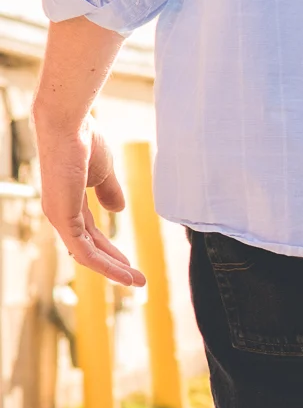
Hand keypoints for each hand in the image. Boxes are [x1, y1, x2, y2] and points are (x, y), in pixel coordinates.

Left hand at [33, 17, 141, 286]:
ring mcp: (59, 217)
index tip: (132, 263)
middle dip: (114, 266)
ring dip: (113, 271)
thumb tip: (117, 210)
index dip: (111, 250)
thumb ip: (109, 191)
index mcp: (69, 201)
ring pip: (88, 255)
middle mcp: (60, 212)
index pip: (90, 233)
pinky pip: (86, 251)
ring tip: (137, 283)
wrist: (69, 124)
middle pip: (89, 248)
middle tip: (137, 281)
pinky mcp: (63, 218)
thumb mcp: (104, 172)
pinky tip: (126, 272)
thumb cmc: (85, 140)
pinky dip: (106, 265)